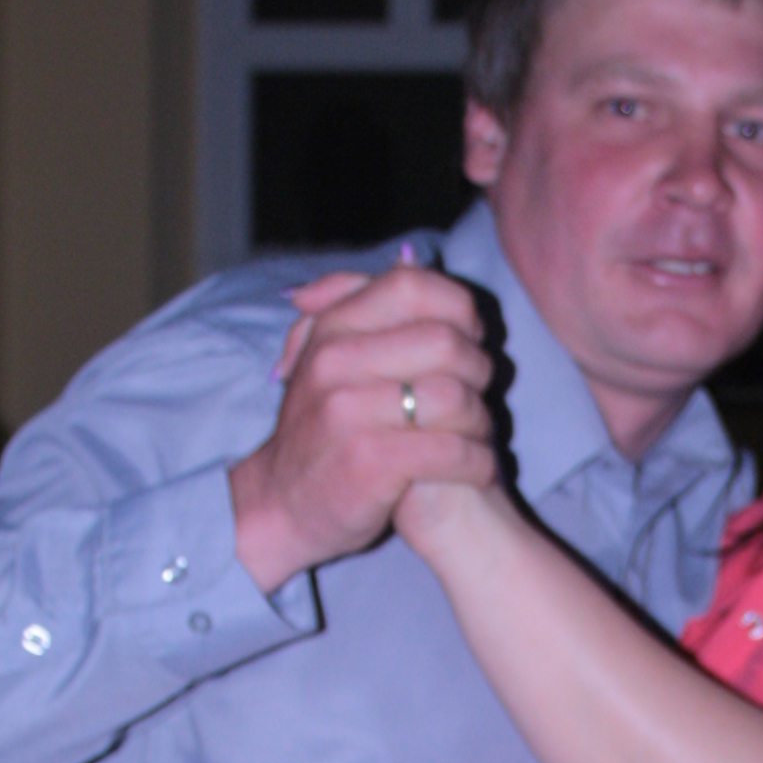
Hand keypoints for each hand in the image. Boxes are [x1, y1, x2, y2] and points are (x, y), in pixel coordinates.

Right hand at [229, 255, 501, 596]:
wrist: (280, 506)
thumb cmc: (320, 432)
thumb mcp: (326, 356)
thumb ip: (364, 303)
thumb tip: (414, 256)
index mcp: (332, 328)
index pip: (415, 287)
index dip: (459, 309)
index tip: (471, 339)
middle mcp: (335, 362)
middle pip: (446, 342)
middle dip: (479, 370)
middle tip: (479, 395)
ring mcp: (349, 411)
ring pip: (455, 397)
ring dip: (482, 421)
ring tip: (478, 436)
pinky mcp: (369, 462)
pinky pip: (451, 450)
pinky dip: (478, 462)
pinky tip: (477, 468)